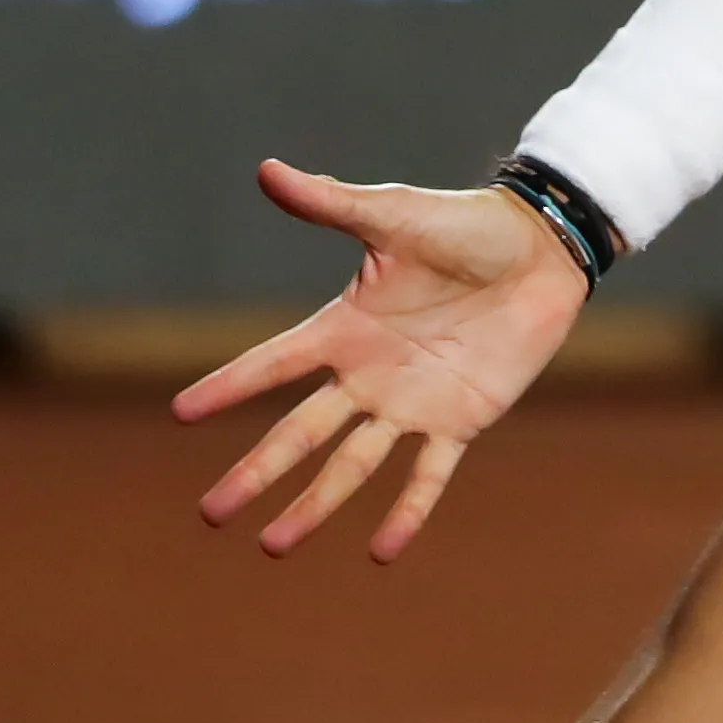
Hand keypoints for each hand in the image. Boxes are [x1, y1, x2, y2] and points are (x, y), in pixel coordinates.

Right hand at [173, 157, 589, 562]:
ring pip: (351, 465)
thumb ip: (331, 204)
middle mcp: (368, 373)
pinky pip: (428, 476)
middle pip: (299, 432)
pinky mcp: (460, 420)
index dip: (229, 385)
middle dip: (255, 472)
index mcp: (345, 326)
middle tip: (210, 513)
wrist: (542, 248)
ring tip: (275, 545)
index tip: (180, 413)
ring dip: (314, 505)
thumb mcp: (394, 216)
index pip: (273, 363)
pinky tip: (382, 552)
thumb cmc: (466, 225)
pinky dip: (407, 513)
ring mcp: (411, 402)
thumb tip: (267, 170)